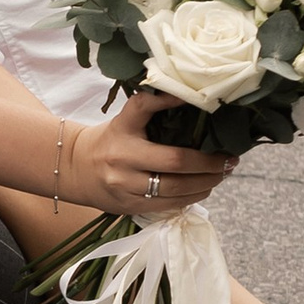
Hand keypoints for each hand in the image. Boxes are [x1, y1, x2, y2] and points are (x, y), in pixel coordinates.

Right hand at [67, 89, 238, 220]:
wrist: (75, 168)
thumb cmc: (110, 139)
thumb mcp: (126, 118)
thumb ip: (152, 106)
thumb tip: (187, 95)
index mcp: (123, 137)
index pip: (157, 129)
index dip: (191, 136)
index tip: (217, 131)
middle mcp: (123, 164)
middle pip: (175, 167)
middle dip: (209, 166)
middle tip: (229, 161)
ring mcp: (125, 190)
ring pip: (175, 192)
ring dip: (205, 184)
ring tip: (221, 175)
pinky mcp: (128, 207)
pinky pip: (166, 206)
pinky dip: (190, 198)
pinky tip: (203, 189)